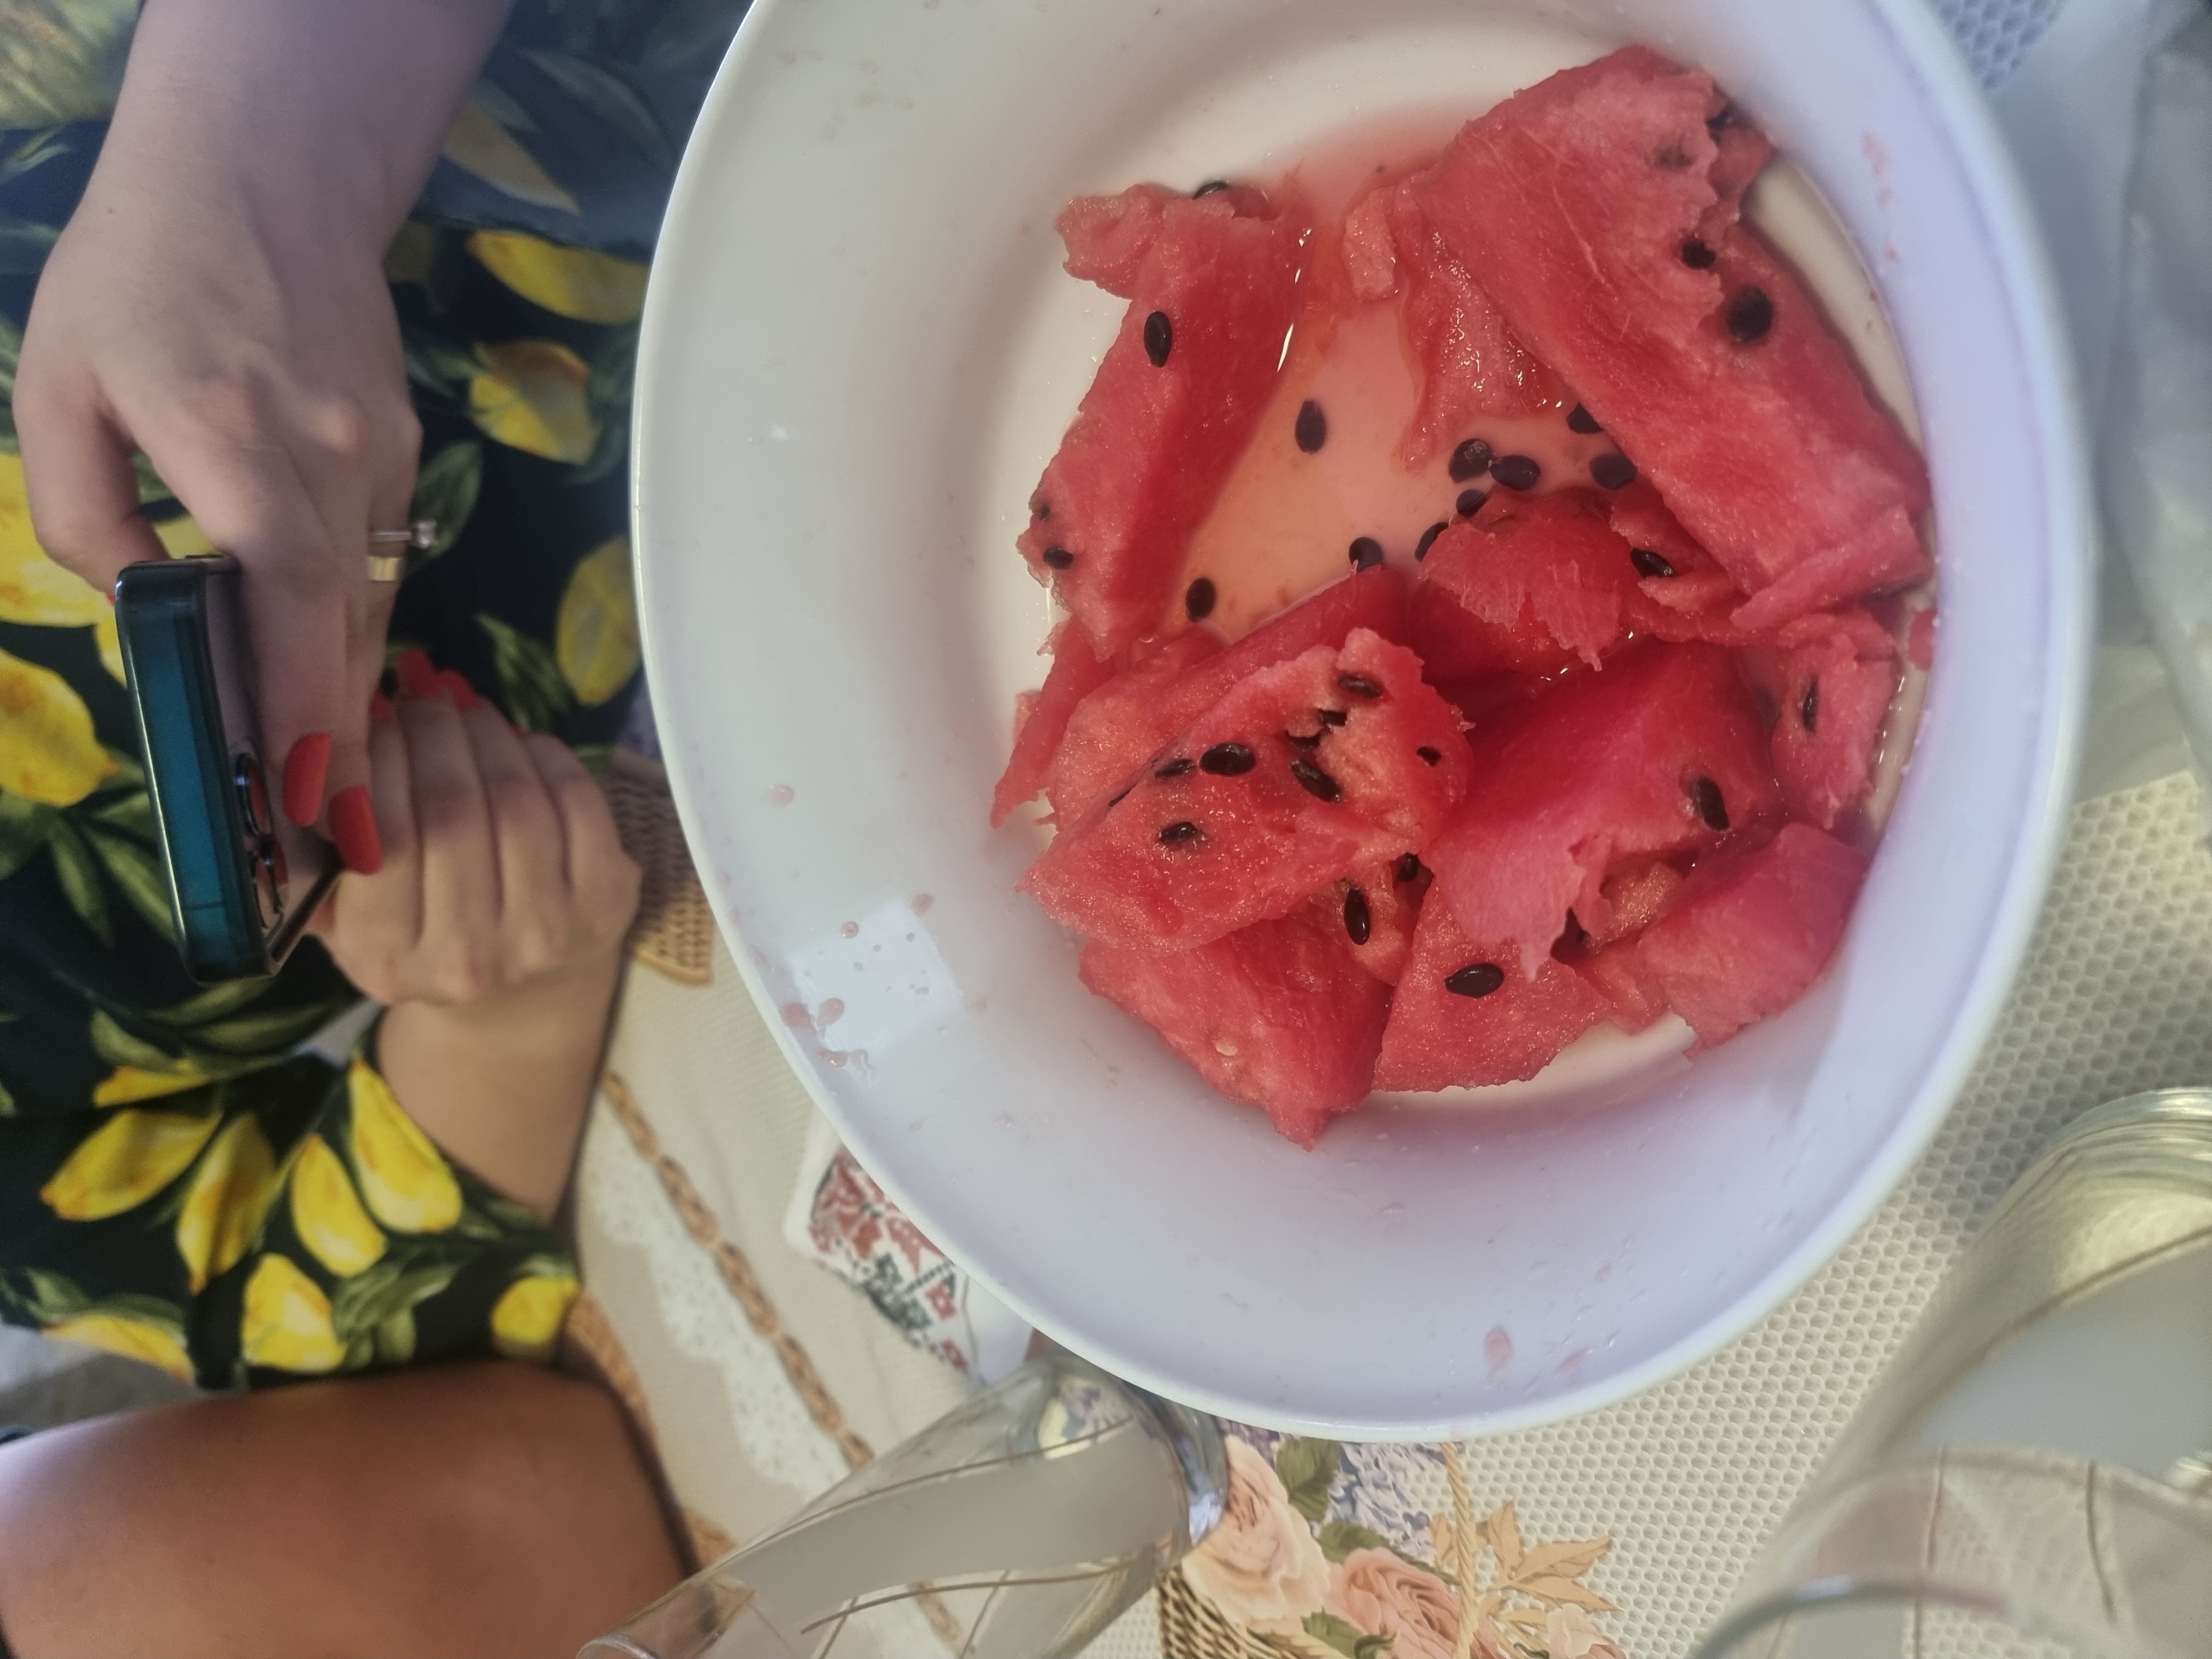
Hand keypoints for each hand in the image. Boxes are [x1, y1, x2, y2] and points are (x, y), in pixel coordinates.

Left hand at [13, 0, 505, 869]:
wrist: (267, 175)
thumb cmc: (142, 275)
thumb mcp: (59, 388)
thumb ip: (86, 516)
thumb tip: (146, 608)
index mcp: (241, 446)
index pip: (289, 602)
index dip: (297, 708)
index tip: (302, 802)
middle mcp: (337, 466)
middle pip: (346, 628)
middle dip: (334, 740)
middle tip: (327, 838)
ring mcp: (385, 463)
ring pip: (372, 605)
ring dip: (343, 694)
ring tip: (323, 782)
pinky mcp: (403, 455)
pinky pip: (379, 565)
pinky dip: (350, 628)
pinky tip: (322, 670)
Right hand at [312, 679, 640, 1012]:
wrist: (515, 1005)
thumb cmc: (418, 943)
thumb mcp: (347, 919)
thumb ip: (319, 853)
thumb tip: (313, 747)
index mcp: (387, 960)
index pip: (382, 838)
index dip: (380, 758)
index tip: (374, 710)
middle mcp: (469, 959)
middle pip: (454, 810)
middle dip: (433, 730)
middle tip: (421, 691)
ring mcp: (547, 934)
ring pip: (517, 798)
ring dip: (486, 733)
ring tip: (462, 707)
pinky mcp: (607, 905)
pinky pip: (577, 803)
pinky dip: (545, 756)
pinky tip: (518, 741)